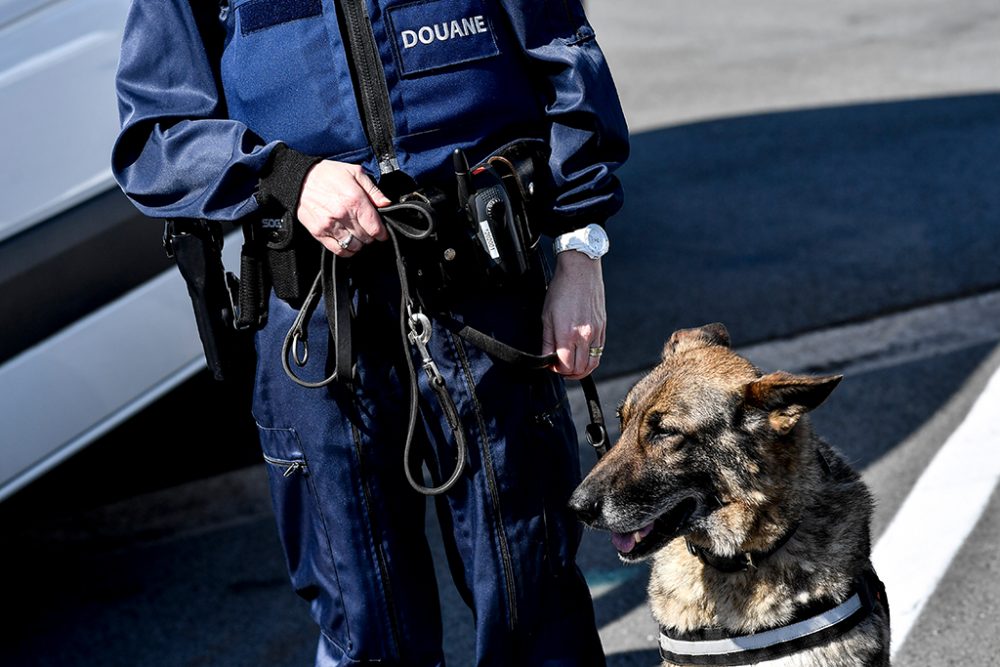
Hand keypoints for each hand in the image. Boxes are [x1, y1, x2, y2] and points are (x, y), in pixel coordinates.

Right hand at [296, 160, 390, 256]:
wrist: (300, 178)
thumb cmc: (328, 174)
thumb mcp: (355, 172)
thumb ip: (373, 190)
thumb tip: (387, 204)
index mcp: (355, 200)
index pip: (375, 228)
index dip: (382, 233)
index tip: (381, 232)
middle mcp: (343, 215)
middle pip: (366, 238)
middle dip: (370, 236)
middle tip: (366, 229)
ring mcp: (330, 225)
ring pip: (353, 246)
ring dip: (359, 243)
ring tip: (356, 234)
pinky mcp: (319, 232)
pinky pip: (338, 250)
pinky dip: (346, 250)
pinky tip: (347, 241)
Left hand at [541, 251, 605, 379]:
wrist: (581, 271)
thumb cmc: (562, 289)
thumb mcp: (546, 316)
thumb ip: (547, 341)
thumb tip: (546, 359)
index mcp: (567, 333)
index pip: (565, 366)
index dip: (557, 370)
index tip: (552, 365)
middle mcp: (584, 336)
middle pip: (579, 369)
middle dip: (568, 373)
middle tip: (560, 367)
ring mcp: (596, 332)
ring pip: (592, 363)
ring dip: (582, 370)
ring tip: (572, 366)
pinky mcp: (603, 327)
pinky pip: (599, 351)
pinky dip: (591, 358)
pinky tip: (582, 354)